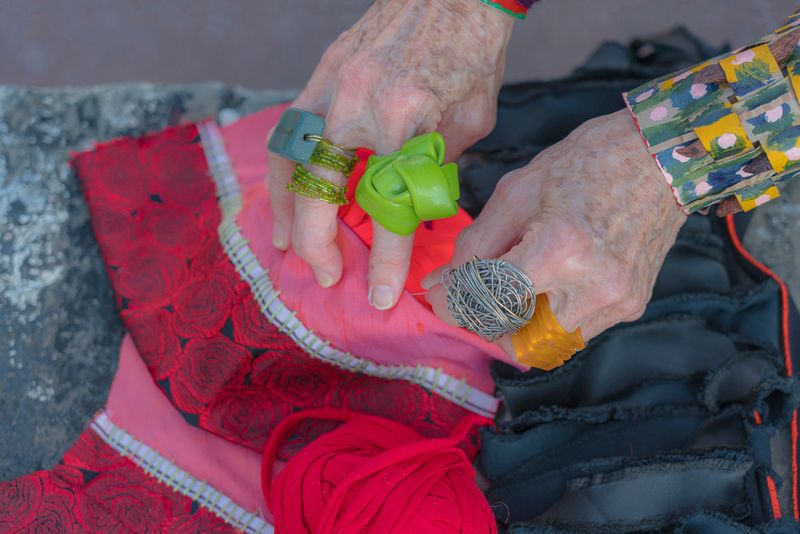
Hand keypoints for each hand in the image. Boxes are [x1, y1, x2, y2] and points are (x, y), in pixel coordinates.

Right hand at [268, 0, 513, 309]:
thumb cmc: (471, 52)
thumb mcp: (471, 120)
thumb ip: (434, 166)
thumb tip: (410, 206)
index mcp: (405, 116)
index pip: (386, 205)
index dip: (384, 258)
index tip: (381, 295)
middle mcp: (357, 102)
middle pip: (319, 188)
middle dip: (318, 242)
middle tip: (329, 275)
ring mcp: (332, 83)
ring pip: (291, 159)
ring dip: (287, 210)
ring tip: (289, 246)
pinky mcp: (321, 72)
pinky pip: (291, 131)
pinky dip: (286, 170)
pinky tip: (287, 196)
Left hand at [423, 109, 687, 355]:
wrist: (662, 156)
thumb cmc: (587, 162)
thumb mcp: (517, 192)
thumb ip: (475, 244)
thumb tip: (440, 285)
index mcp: (560, 249)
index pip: (489, 300)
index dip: (454, 302)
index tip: (441, 294)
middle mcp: (593, 287)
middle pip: (515, 340)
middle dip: (486, 320)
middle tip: (476, 290)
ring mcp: (618, 302)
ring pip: (546, 343)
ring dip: (519, 322)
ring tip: (516, 280)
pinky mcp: (632, 306)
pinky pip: (575, 331)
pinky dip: (550, 314)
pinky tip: (549, 279)